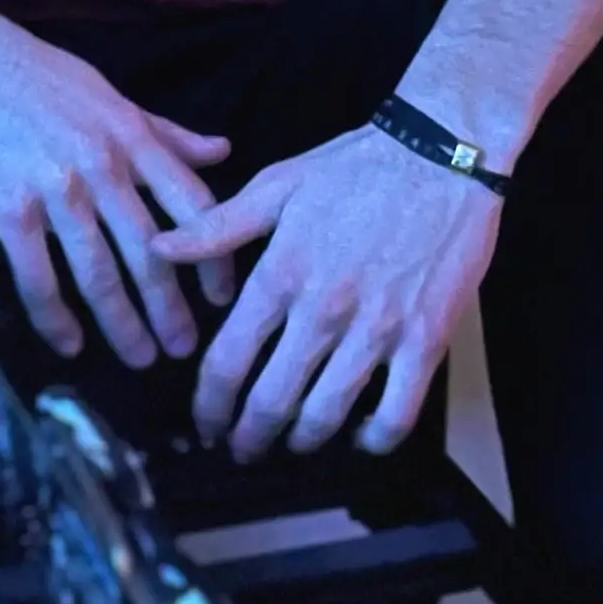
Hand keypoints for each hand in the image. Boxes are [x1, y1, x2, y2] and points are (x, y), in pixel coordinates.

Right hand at [0, 0, 231, 366]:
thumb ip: (163, 131)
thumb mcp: (106, 92)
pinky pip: (38, 277)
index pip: (194, 205)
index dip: (215, 257)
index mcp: (130, 134)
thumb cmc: (28, 70)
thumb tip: (221, 151)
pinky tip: (67, 344)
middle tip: (185, 349)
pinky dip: (54, 318)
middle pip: (152, 252)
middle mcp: (102, 164)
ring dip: (123, 324)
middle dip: (173, 308)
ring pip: (100, 272)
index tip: (223, 296)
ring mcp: (55, 187)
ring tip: (140, 358)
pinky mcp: (7, 207)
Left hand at [149, 127, 499, 458]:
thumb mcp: (277, 185)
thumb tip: (159, 247)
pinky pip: (397, 412)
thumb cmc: (358, 167)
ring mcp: (377, 328)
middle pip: (271, 399)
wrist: (443, 154)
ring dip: (302, 442)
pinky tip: (360, 437)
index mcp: (281, 273)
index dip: (209, 405)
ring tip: (293, 446)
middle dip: (248, 436)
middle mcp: (323, 309)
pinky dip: (374, 439)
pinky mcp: (426, 339)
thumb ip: (217, 227)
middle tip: (241, 449)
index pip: (227, 360)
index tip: (206, 423)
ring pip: (327, 413)